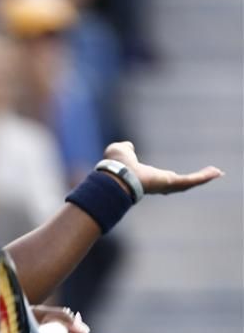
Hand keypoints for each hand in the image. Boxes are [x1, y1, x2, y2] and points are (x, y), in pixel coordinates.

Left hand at [103, 141, 223, 194]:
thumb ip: (126, 149)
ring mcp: (166, 185)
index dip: (170, 178)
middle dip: (193, 181)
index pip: (161, 179)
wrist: (116, 175)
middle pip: (179, 185)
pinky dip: (203, 177)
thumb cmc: (115, 166)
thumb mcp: (121, 151)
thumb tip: (129, 146)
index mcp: (146, 178)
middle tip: (205, 177)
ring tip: (216, 173)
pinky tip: (215, 172)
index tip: (175, 177)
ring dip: (203, 178)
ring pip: (188, 183)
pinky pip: (191, 180)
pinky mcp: (172, 183)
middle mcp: (158, 185)